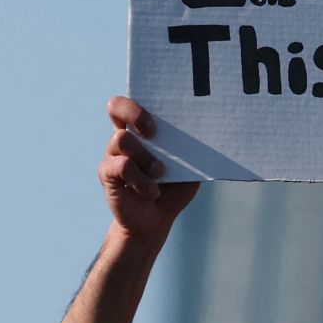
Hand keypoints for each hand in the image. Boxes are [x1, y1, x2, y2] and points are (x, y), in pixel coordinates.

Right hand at [99, 96, 198, 239]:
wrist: (156, 221)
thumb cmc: (174, 187)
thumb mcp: (190, 165)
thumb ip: (194, 146)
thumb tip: (214, 128)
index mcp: (141, 130)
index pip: (131, 101)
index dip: (139, 103)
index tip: (159, 122)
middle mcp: (123, 138)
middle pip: (115, 106)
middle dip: (136, 114)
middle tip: (154, 133)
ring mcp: (112, 155)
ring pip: (122, 139)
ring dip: (146, 156)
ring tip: (160, 173)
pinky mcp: (108, 175)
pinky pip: (121, 166)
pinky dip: (141, 180)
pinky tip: (152, 191)